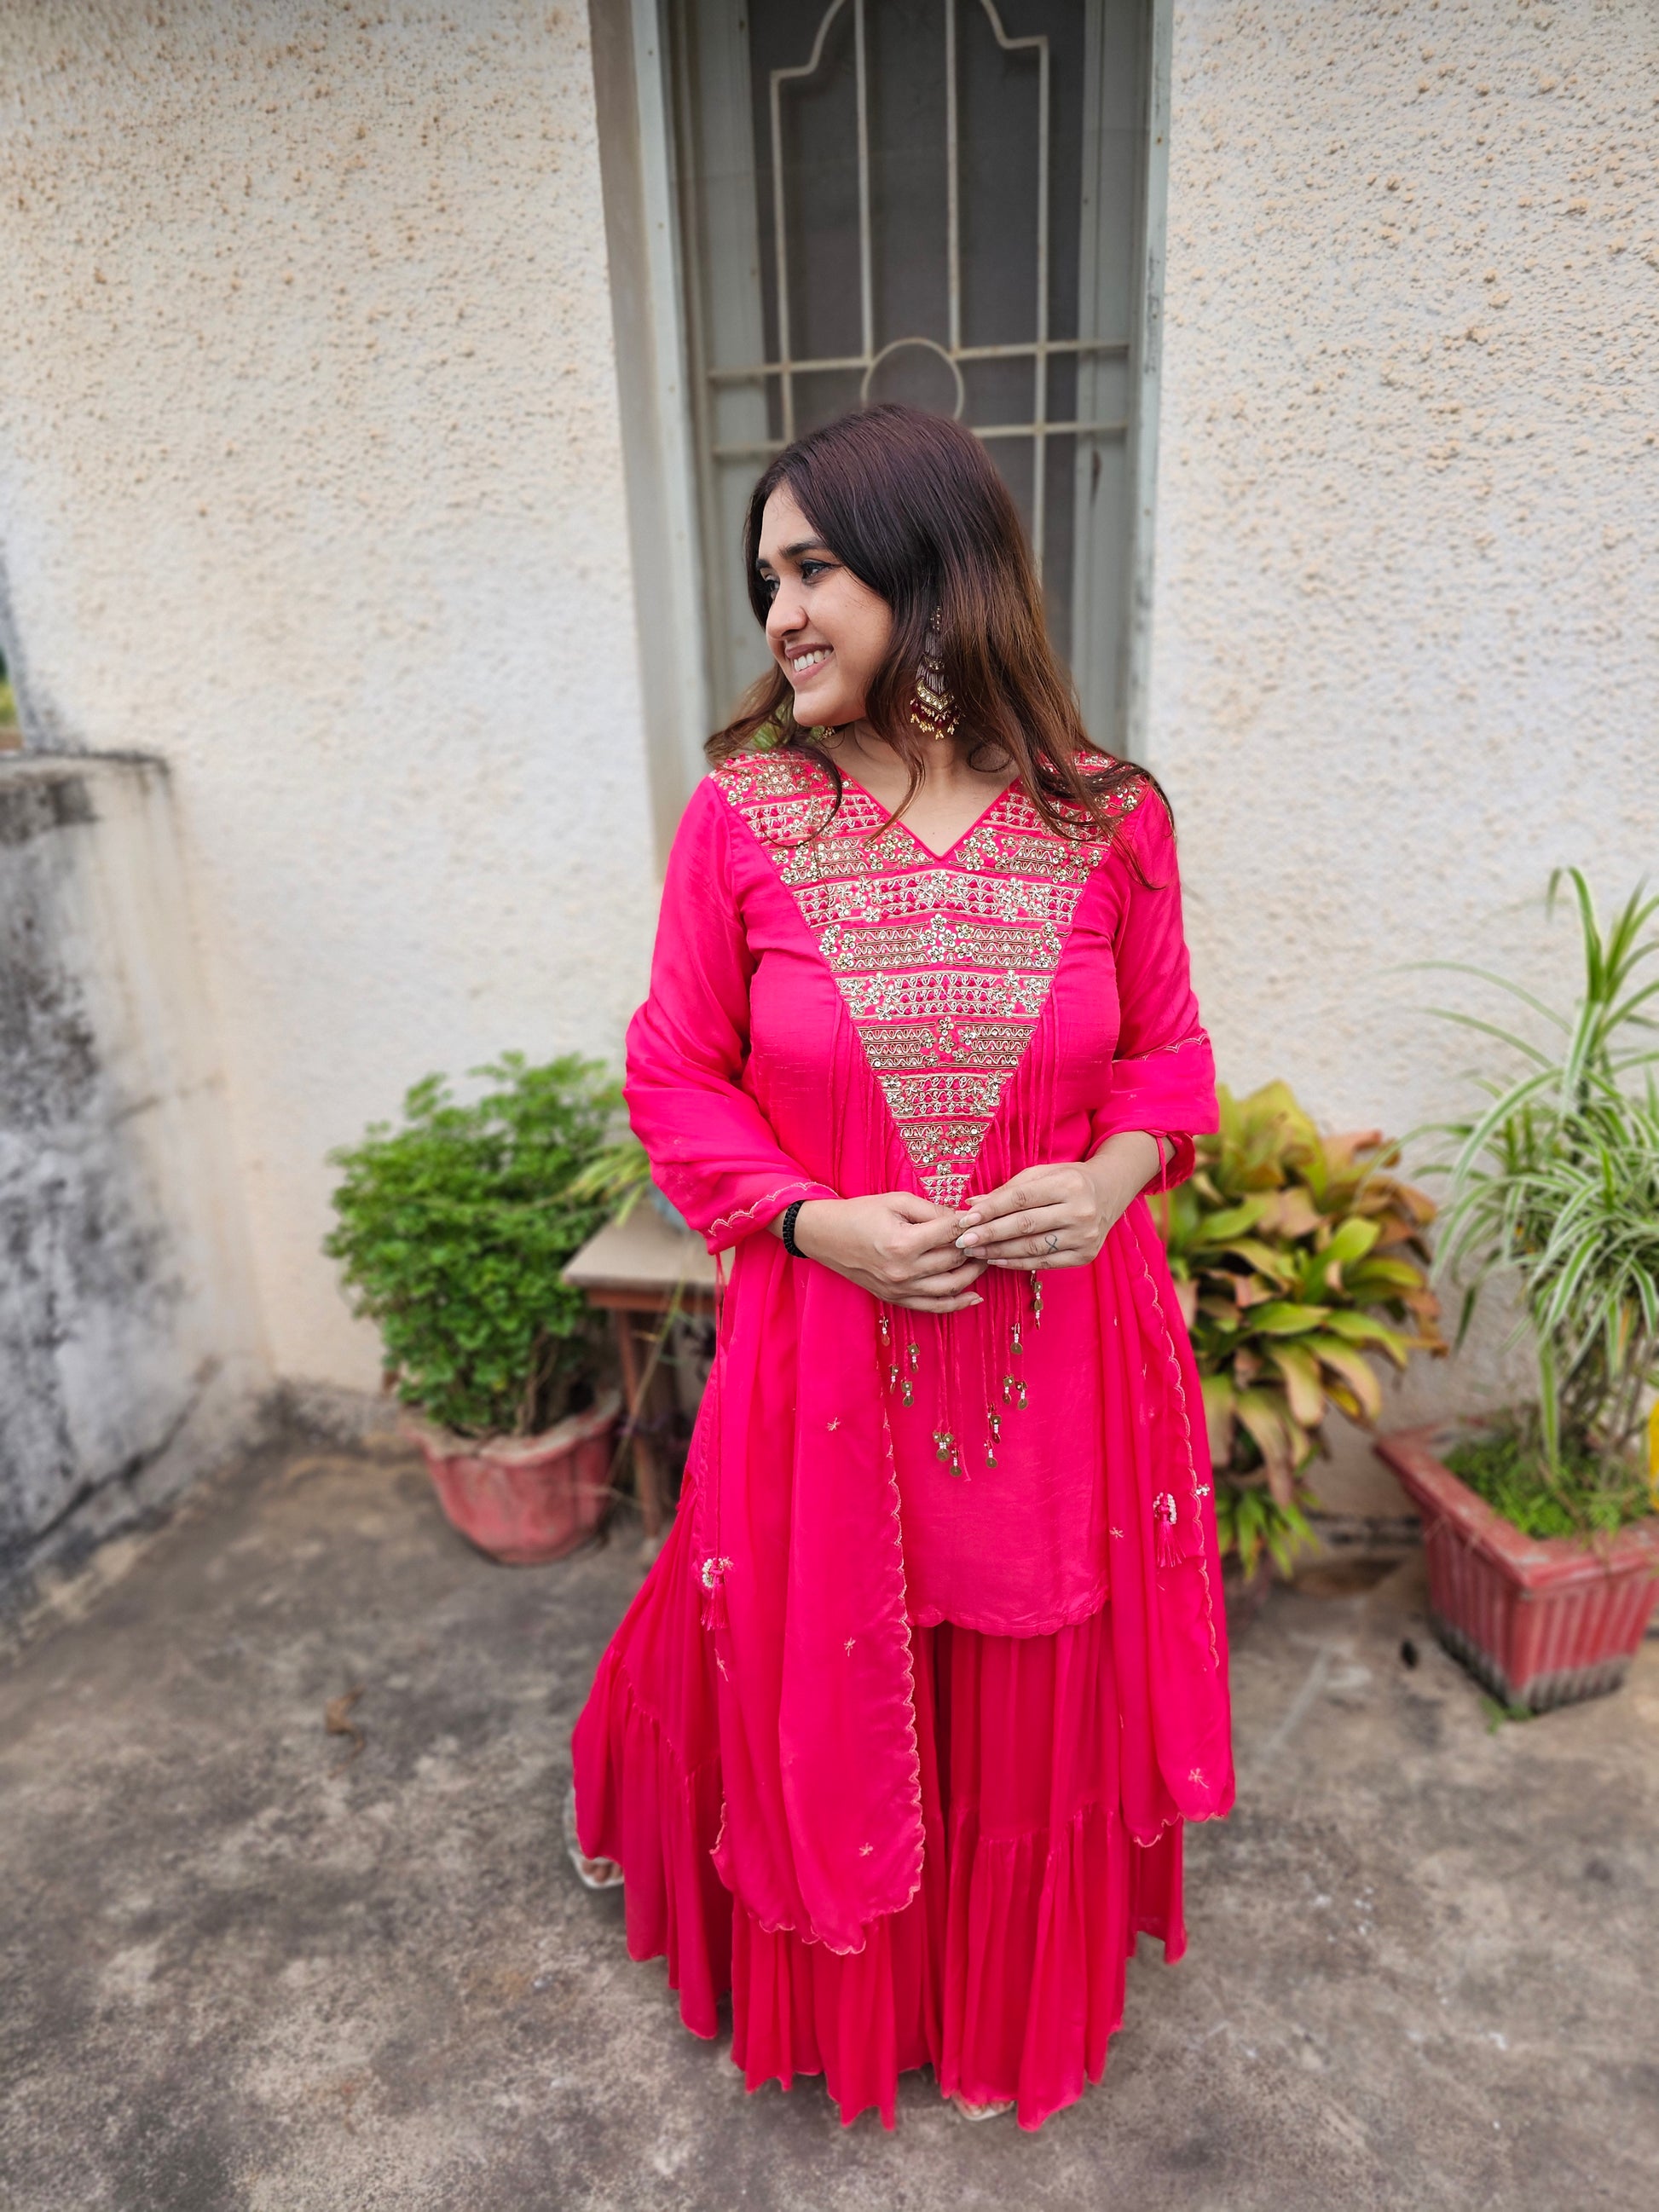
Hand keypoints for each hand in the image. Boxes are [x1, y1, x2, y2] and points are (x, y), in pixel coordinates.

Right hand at [781, 1191, 985, 1312]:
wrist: (826, 1237)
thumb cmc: (860, 1213)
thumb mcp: (896, 1201)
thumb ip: (931, 1210)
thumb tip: (962, 1218)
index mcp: (902, 1243)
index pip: (949, 1233)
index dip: (969, 1223)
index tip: (981, 1216)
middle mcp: (903, 1271)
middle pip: (954, 1260)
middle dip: (974, 1247)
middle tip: (987, 1235)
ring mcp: (899, 1289)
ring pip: (951, 1286)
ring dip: (973, 1274)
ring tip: (985, 1259)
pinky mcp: (896, 1299)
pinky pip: (933, 1307)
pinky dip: (957, 1304)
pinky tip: (975, 1296)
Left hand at [953, 1133, 1163, 1270]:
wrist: (1110, 1192)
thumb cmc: (1068, 1180)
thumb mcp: (1041, 1174)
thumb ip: (1007, 1190)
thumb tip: (971, 1204)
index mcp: (1068, 1184)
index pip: (1020, 1199)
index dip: (990, 1210)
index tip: (965, 1219)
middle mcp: (1080, 1211)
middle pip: (1024, 1226)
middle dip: (989, 1234)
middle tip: (962, 1241)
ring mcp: (1085, 1237)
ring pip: (1032, 1248)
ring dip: (998, 1252)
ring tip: (974, 1252)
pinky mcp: (1085, 1256)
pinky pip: (1044, 1262)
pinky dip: (1016, 1263)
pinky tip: (996, 1259)